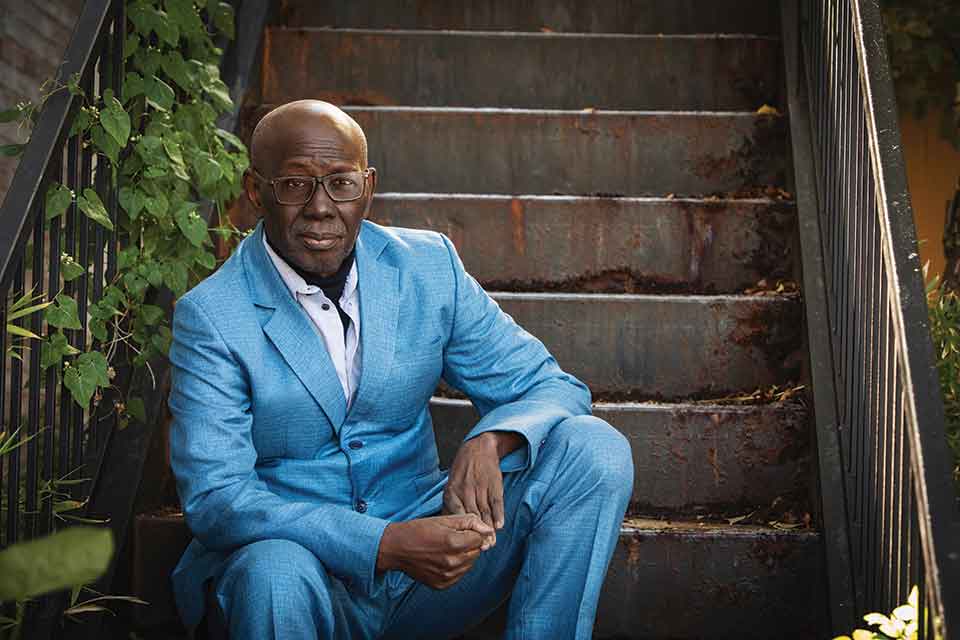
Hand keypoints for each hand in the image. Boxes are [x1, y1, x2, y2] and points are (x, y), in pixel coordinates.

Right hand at [376, 514, 493, 588]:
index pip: (480, 539)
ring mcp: (447, 576)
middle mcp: (452, 562)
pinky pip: (459, 575)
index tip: (460, 530)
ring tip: (446, 548)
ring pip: (469, 564)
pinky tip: (442, 559)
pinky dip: (456, 567)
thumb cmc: (419, 530)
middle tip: (452, 538)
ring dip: (464, 556)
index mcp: (453, 543)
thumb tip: (488, 530)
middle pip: (476, 552)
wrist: (396, 548)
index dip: (472, 532)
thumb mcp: (444, 519)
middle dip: (469, 544)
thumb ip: (469, 522)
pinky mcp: (442, 585)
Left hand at [442, 431, 522, 535]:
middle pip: (472, 517)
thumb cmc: (463, 470)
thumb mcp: (452, 485)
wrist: (478, 448)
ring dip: (489, 529)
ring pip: (485, 512)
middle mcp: (466, 490)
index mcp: (453, 491)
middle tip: (481, 548)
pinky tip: (499, 526)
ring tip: (491, 542)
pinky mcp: (494, 484)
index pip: (457, 516)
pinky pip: (496, 502)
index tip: (465, 544)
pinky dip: (498, 514)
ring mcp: (481, 487)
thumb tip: (446, 525)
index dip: (462, 531)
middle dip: (476, 534)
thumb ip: (451, 504)